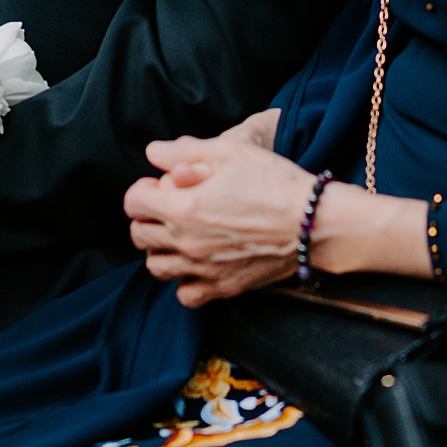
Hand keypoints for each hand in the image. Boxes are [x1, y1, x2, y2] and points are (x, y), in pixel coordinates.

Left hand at [124, 116, 310, 307]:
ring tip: (179, 236)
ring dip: (161, 251)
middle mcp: (187, 243)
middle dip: (147, 218)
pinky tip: (198, 264)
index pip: (132, 202)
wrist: (315, 222)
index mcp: (182, 208)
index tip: (161, 185)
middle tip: (169, 207)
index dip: (143, 189)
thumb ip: (183, 151)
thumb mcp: (229, 150)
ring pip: (157, 268)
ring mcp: (205, 269)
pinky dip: (185, 283)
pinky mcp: (226, 287)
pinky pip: (187, 296)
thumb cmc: (273, 182)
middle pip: (139, 235)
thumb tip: (154, 154)